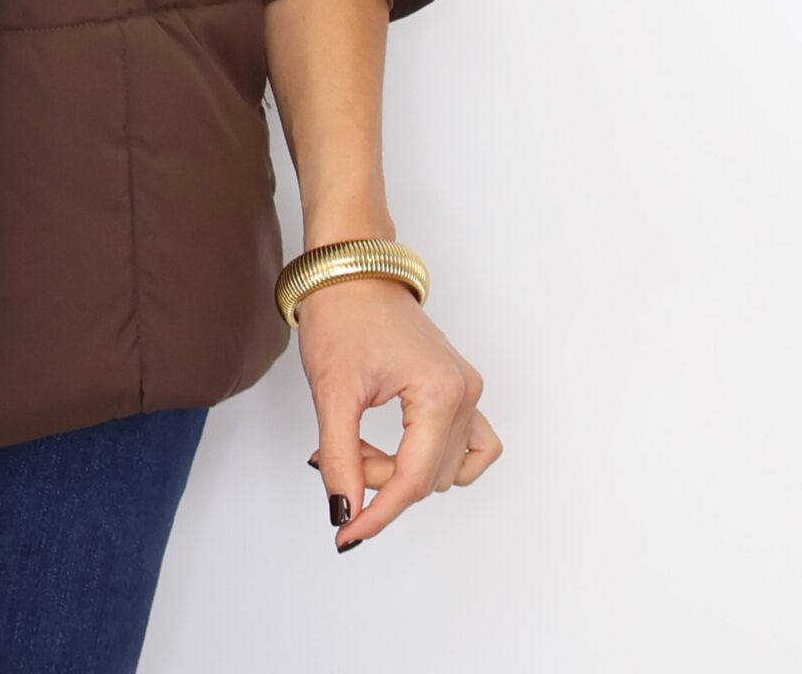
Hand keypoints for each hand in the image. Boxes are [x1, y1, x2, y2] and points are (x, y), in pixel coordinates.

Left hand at [297, 275, 499, 550]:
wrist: (348, 266)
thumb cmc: (341, 313)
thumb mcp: (332, 391)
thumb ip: (340, 458)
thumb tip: (345, 510)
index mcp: (440, 393)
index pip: (414, 479)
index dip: (378, 512)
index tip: (346, 534)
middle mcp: (465, 392)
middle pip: (428, 476)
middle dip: (379, 477)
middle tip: (337, 453)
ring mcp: (467, 388)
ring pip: (446, 466)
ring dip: (401, 469)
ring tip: (358, 443)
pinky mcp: (458, 385)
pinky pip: (469, 443)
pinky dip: (433, 457)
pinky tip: (397, 448)